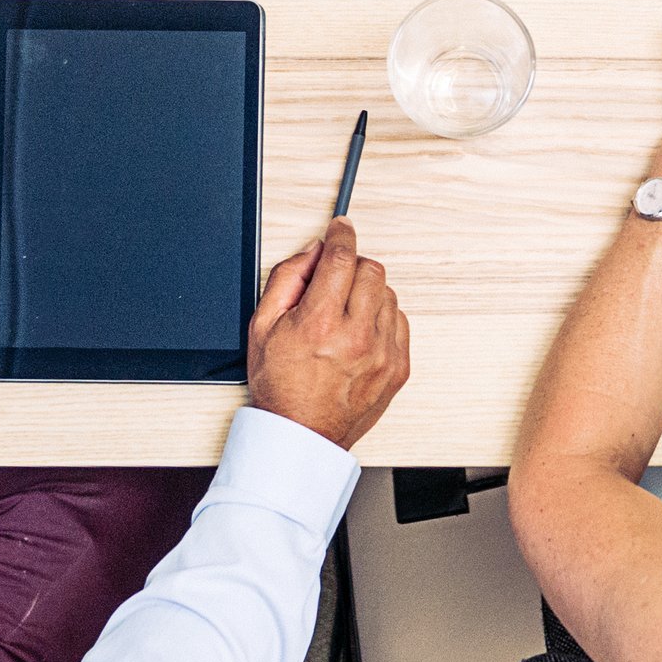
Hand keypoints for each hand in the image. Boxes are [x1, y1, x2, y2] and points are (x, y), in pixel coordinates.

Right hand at [246, 220, 410, 450]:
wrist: (301, 434)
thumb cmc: (279, 385)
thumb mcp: (262, 326)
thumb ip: (287, 278)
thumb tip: (312, 251)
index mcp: (319, 323)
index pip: (341, 258)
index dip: (341, 235)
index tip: (341, 227)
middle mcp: (356, 337)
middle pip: (371, 270)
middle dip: (352, 266)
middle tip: (335, 279)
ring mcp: (382, 354)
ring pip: (388, 294)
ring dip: (367, 293)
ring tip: (344, 314)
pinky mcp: (398, 368)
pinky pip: (400, 321)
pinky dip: (381, 318)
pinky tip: (359, 332)